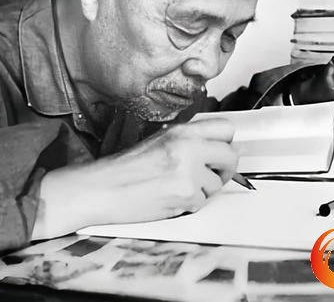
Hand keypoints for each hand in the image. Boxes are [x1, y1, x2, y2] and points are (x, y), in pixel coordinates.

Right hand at [32, 118, 236, 239]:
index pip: (226, 128)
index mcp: (182, 131)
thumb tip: (217, 147)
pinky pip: (202, 202)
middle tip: (210, 174)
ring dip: (203, 190)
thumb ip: (189, 141)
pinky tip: (171, 198)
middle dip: (224, 169)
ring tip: (178, 188)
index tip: (222, 151)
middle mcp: (189, 146)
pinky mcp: (186, 194)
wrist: (102, 188)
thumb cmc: (124, 168)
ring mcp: (189, 170)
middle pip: (231, 156)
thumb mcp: (159, 141)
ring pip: (217, 184)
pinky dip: (189, 205)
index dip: (226, 143)